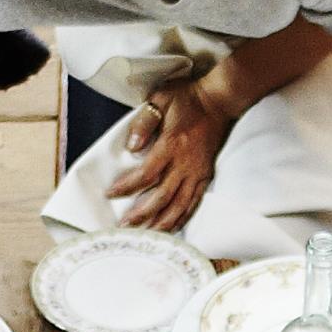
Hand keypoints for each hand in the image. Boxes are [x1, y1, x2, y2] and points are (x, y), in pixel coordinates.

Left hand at [107, 81, 236, 231]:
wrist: (220, 100)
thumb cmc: (188, 98)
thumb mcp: (161, 99)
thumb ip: (145, 121)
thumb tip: (132, 146)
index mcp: (172, 145)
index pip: (146, 174)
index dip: (127, 187)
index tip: (111, 194)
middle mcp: (185, 163)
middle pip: (161, 197)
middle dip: (141, 214)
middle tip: (125, 226)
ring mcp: (197, 172)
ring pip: (179, 205)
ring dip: (162, 222)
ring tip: (146, 234)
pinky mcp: (206, 175)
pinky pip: (194, 202)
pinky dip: (182, 217)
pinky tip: (172, 226)